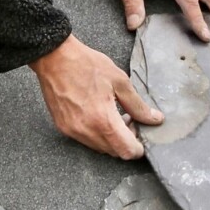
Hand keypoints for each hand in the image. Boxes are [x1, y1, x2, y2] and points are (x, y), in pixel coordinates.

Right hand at [29, 35, 162, 158]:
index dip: (138, 148)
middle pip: (114, 152)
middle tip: (129, 119)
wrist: (54, 58)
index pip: (126, 151)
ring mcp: (73, 131)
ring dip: (111, 138)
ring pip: (100, 148)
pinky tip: (98, 114)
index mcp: (103, 120)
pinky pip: (86, 140)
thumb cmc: (86, 65)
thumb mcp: (120, 81)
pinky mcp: (63, 128)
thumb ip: (138, 105)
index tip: (142, 136)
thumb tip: (155, 119)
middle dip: (126, 141)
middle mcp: (87, 131)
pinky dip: (97, 133)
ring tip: (113, 115)